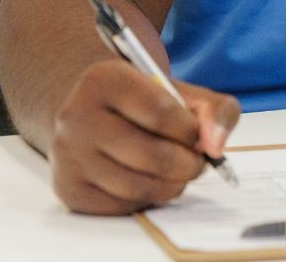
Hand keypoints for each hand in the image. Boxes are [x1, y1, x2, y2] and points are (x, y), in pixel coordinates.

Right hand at [48, 59, 240, 214]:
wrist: (94, 116)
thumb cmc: (144, 104)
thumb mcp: (181, 93)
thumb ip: (215, 110)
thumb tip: (216, 147)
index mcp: (104, 80)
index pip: (161, 112)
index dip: (190, 130)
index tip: (196, 135)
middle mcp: (77, 116)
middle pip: (152, 155)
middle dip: (188, 164)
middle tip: (196, 162)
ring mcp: (68, 155)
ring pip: (138, 186)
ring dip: (172, 186)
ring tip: (178, 173)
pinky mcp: (68, 189)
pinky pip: (121, 206)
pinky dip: (146, 199)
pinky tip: (149, 182)